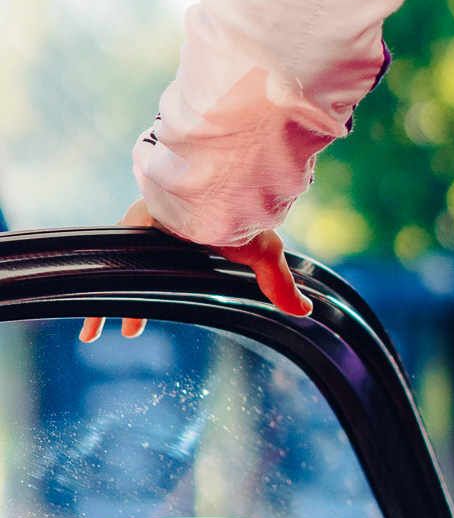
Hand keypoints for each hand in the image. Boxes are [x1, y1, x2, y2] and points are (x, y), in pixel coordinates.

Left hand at [80, 201, 313, 341]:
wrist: (224, 182)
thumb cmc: (244, 213)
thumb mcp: (264, 254)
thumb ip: (278, 284)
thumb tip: (304, 311)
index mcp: (191, 235)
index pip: (166, 268)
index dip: (156, 295)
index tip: (142, 327)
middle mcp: (163, 230)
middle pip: (138, 270)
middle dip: (130, 304)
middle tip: (128, 333)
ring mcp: (146, 224)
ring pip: (119, 268)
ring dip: (103, 305)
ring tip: (92, 335)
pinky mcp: (134, 221)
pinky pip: (110, 256)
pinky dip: (97, 287)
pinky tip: (85, 318)